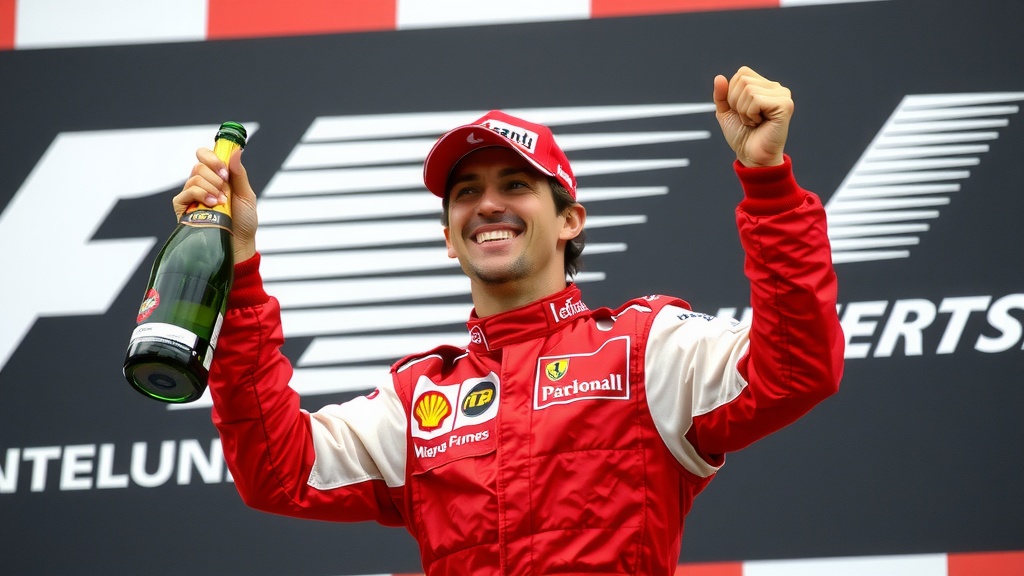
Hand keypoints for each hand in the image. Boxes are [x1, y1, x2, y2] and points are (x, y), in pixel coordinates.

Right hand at [174, 147, 258, 262]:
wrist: (239, 244)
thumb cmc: (244, 222)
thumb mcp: (246, 195)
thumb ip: (239, 174)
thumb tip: (236, 151)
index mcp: (215, 178)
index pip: (204, 156)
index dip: (212, 158)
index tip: (224, 171)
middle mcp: (201, 184)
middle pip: (199, 166)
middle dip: (216, 177)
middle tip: (225, 192)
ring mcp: (191, 196)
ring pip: (194, 178)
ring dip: (212, 189)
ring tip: (222, 203)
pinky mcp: (183, 208)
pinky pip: (187, 192)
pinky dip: (201, 195)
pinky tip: (212, 205)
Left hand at [713, 66, 792, 167]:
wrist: (752, 156)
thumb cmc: (742, 136)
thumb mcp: (726, 113)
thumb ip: (722, 95)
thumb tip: (719, 78)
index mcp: (765, 86)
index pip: (741, 73)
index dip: (732, 93)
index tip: (741, 111)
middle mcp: (776, 88)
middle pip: (743, 80)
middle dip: (736, 103)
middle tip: (748, 119)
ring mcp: (782, 95)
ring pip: (748, 90)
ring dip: (744, 111)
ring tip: (754, 122)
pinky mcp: (785, 105)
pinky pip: (756, 99)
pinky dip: (750, 114)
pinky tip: (759, 123)